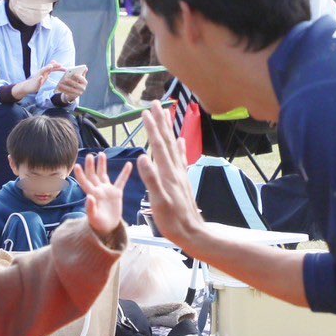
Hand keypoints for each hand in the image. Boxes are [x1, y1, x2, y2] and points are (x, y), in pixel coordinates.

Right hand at [13, 62, 64, 101]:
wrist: (28, 87)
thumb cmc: (37, 81)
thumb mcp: (44, 75)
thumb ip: (49, 70)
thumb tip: (53, 63)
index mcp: (45, 72)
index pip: (53, 68)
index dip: (59, 68)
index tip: (66, 69)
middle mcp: (42, 72)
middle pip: (49, 68)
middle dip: (55, 66)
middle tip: (61, 65)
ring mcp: (38, 76)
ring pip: (42, 71)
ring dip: (46, 68)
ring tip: (50, 66)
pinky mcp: (35, 82)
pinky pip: (38, 79)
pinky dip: (40, 78)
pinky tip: (41, 77)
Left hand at [56, 66, 87, 102]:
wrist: (75, 91)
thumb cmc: (77, 81)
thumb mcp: (80, 78)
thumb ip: (81, 73)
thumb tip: (85, 68)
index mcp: (84, 82)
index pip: (82, 79)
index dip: (78, 77)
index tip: (74, 74)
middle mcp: (83, 88)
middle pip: (76, 85)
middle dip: (70, 82)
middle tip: (65, 79)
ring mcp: (79, 93)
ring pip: (71, 90)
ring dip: (65, 87)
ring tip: (60, 84)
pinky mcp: (74, 96)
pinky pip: (68, 93)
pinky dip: (63, 90)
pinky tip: (59, 88)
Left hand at [72, 151, 132, 235]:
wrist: (108, 228)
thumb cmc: (98, 224)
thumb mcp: (94, 218)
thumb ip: (90, 208)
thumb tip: (89, 197)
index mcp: (93, 195)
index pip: (85, 182)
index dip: (81, 174)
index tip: (77, 165)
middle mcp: (99, 190)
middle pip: (93, 175)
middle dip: (91, 165)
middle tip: (90, 155)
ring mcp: (107, 190)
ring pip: (104, 174)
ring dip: (102, 164)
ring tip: (101, 154)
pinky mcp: (116, 193)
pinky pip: (121, 181)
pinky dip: (125, 173)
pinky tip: (129, 164)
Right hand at [137, 102, 204, 250]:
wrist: (192, 232)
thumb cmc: (172, 220)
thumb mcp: (158, 201)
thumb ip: (151, 178)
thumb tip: (143, 157)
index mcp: (167, 173)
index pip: (158, 145)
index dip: (151, 128)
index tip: (145, 112)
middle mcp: (175, 170)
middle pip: (166, 140)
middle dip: (160, 121)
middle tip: (155, 104)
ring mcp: (180, 174)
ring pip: (173, 146)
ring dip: (168, 129)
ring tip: (166, 115)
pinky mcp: (182, 180)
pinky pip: (180, 157)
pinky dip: (179, 146)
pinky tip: (180, 140)